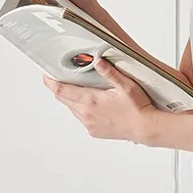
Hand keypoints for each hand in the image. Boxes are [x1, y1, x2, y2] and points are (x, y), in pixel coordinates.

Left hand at [43, 55, 158, 143]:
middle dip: (61, 89)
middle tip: (62, 79)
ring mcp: (89, 124)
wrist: (146, 128)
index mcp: (91, 101)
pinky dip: (82, 110)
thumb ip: (109, 73)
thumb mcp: (126, 85)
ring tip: (84, 92)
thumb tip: (97, 61)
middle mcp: (86, 114)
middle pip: (64, 99)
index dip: (51, 82)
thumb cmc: (138, 108)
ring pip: (72, 109)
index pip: (62, 90)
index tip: (46, 76)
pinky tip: (95, 106)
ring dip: (73, 100)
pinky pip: (81, 118)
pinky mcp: (94, 131)